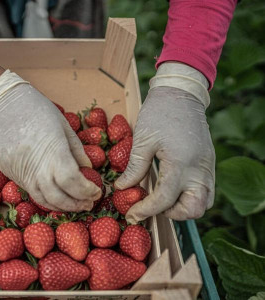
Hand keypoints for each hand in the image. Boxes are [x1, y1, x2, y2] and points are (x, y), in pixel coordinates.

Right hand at [0, 70, 101, 211]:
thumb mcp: (62, 124)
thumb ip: (76, 149)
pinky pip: (31, 192)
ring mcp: (20, 172)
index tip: (96, 190)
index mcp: (52, 150)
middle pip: (58, 197)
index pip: (72, 181)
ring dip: (62, 206)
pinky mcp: (10, 173)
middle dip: (77, 204)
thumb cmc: (34, 107)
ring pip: (42, 200)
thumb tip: (88, 168)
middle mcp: (35, 167)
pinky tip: (57, 196)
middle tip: (89, 203)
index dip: (87, 191)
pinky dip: (46, 199)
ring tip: (75, 204)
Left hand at [115, 63, 214, 222]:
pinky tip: (171, 190)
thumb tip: (122, 188)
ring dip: (182, 208)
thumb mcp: (142, 140)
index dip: (146, 210)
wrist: (181, 94)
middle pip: (192, 209)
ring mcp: (208, 167)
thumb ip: (135, 167)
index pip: (164, 199)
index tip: (132, 215)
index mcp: (180, 163)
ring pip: (203, 203)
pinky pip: (206, 190)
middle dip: (170, 214)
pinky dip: (190, 197)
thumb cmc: (159, 113)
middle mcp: (199, 169)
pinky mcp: (209, 164)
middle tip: (150, 206)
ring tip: (160, 199)